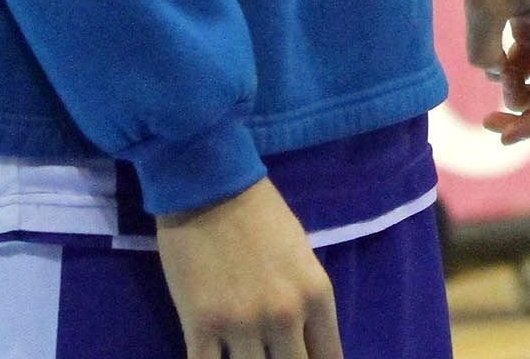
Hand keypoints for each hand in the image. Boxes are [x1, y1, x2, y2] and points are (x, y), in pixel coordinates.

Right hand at [153, 177, 341, 358]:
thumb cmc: (259, 214)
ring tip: (241, 352)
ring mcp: (241, 324)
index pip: (329, 358)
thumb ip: (305, 300)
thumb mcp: (301, 255)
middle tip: (271, 354)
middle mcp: (284, 316)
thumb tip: (304, 339)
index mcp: (316, 294)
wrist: (210, 187)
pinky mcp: (200, 327)